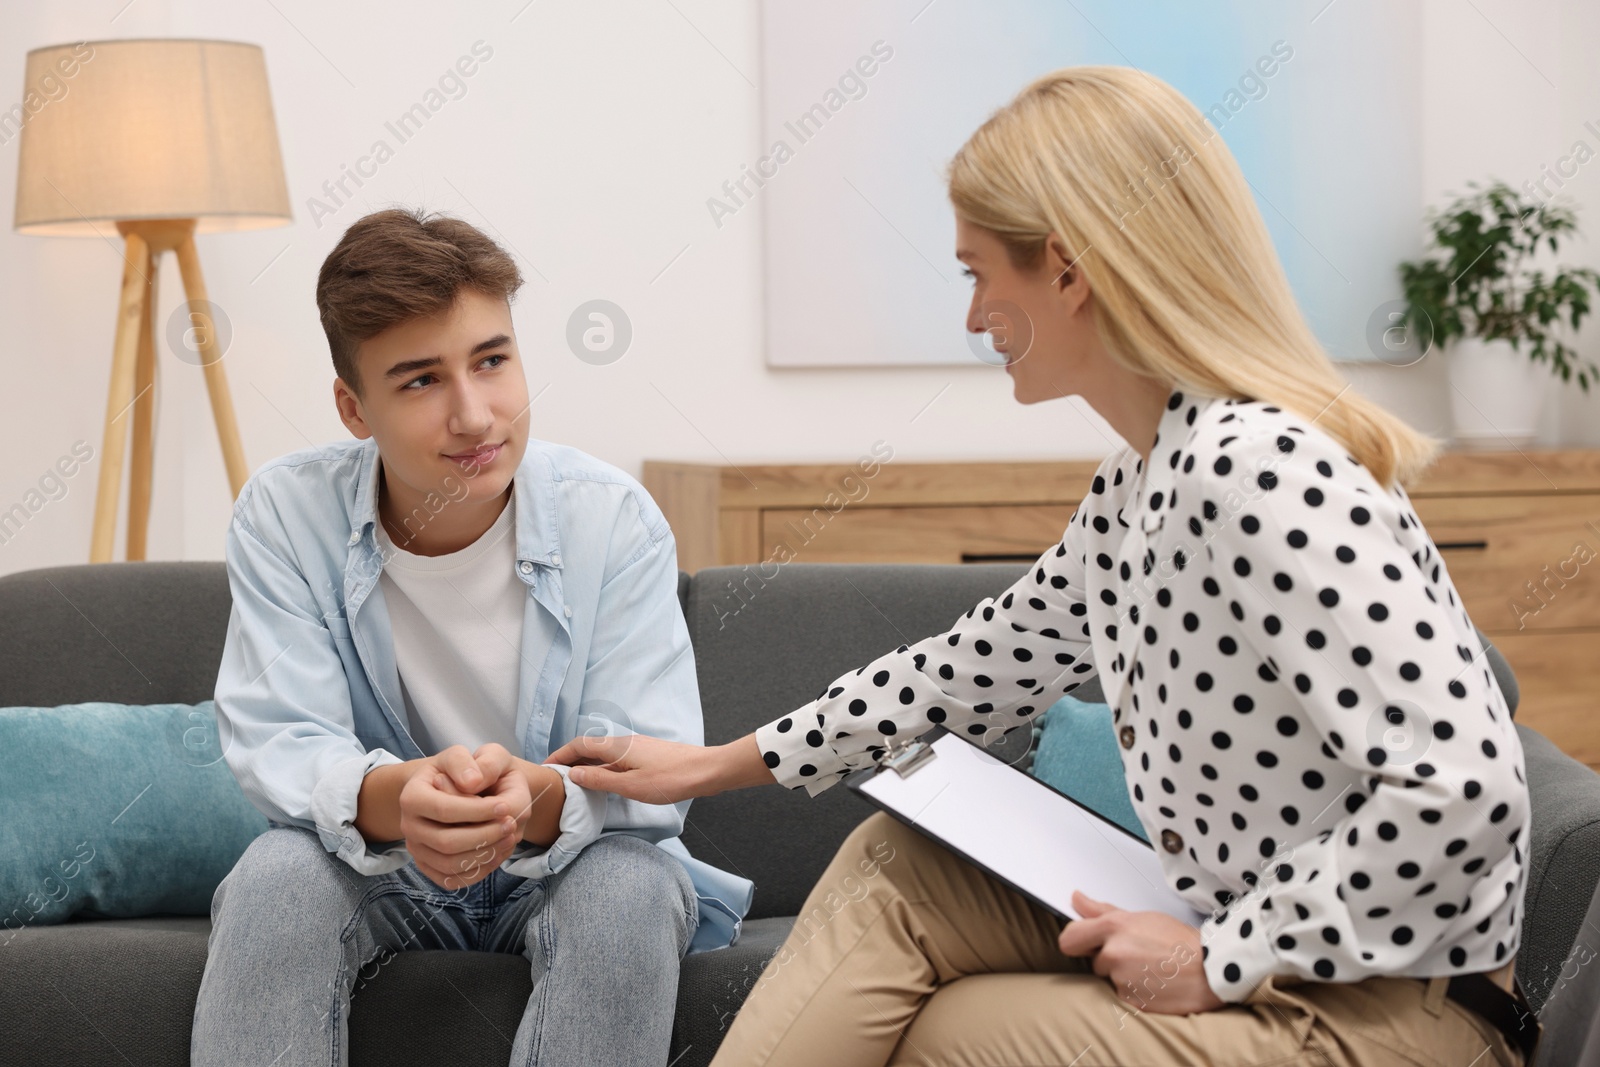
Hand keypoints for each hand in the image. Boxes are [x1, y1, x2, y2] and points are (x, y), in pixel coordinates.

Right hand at [397, 744, 520, 890]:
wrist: (448, 787)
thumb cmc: (458, 771)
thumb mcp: (463, 754)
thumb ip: (469, 762)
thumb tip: (473, 782)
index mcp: (412, 797)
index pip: (445, 810)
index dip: (478, 811)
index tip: (505, 806)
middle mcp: (408, 826)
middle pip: (446, 842)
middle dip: (485, 835)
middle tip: (512, 824)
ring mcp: (417, 849)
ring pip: (450, 865)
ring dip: (485, 855)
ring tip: (510, 837)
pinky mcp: (429, 866)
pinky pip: (452, 880)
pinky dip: (478, 871)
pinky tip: (499, 852)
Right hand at [545, 733, 771, 803]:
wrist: (706, 771)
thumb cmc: (670, 779)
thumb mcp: (630, 785)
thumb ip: (599, 780)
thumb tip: (572, 773)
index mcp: (616, 746)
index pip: (579, 745)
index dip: (559, 755)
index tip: (544, 768)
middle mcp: (623, 742)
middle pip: (589, 747)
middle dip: (569, 760)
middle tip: (554, 778)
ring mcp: (635, 748)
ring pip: (602, 754)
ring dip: (585, 765)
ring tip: (573, 783)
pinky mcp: (645, 756)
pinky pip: (615, 759)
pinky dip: (601, 768)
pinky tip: (602, 783)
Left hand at [1056, 890, 1224, 1015]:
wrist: (1210, 970)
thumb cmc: (1180, 941)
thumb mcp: (1141, 917)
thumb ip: (1103, 910)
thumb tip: (1077, 899)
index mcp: (1113, 927)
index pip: (1069, 938)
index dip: (1077, 941)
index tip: (1084, 942)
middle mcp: (1113, 953)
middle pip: (1093, 960)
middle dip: (1108, 958)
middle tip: (1135, 954)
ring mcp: (1121, 979)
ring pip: (1110, 979)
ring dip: (1124, 975)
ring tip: (1150, 968)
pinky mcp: (1131, 1000)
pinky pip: (1123, 995)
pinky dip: (1135, 991)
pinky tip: (1154, 983)